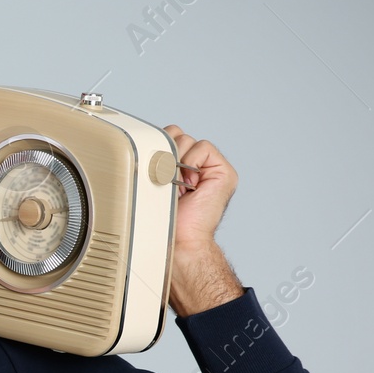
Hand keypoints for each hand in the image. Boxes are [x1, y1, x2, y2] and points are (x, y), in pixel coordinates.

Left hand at [162, 124, 237, 249]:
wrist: (182, 238)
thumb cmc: (167, 218)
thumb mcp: (155, 182)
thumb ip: (157, 161)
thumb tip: (150, 143)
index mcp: (181, 168)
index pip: (168, 138)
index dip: (158, 148)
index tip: (155, 173)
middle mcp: (197, 166)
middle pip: (176, 134)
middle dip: (166, 153)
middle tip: (165, 179)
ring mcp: (212, 168)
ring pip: (187, 139)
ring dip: (177, 160)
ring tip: (177, 184)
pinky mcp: (224, 171)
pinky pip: (204, 147)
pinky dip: (192, 161)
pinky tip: (189, 182)